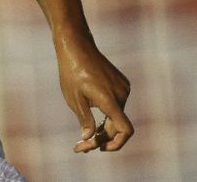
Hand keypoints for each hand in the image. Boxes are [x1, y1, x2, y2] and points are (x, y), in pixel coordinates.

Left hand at [55, 35, 132, 152]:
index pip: (125, 129)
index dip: (116, 144)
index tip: (100, 148)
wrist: (77, 47)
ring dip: (104, 128)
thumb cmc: (71, 72)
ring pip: (117, 116)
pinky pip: (117, 105)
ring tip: (85, 136)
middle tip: (80, 146)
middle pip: (118, 126)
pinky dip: (107, 115)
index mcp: (109, 99)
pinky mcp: (122, 84)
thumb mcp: (74, 99)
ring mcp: (123, 88)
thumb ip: (85, 120)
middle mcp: (121, 94)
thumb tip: (89, 138)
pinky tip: (92, 118)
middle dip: (101, 139)